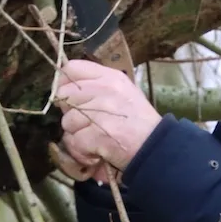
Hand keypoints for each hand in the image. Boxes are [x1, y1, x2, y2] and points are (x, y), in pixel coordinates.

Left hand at [55, 59, 161, 176]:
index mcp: (110, 77)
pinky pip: (74, 142)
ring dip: (77, 135)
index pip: (71, 68)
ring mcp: (100, 112)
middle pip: (65, 95)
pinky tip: (97, 152)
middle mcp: (104, 90)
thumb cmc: (138, 122)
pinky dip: (82, 152)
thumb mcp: (123, 93)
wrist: (156, 148)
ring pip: (67, 122)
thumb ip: (96, 87)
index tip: (73, 99)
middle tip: (87, 123)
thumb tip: (65, 90)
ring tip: (96, 139)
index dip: (66, 84)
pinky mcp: (97, 134)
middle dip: (71, 113)